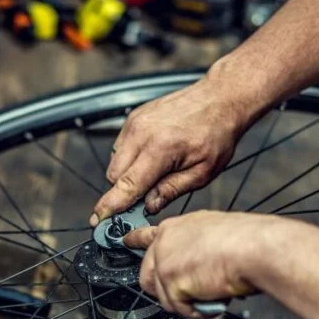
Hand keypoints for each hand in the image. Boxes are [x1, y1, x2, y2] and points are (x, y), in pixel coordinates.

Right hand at [89, 76, 260, 226]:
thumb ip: (171, 191)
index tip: (98, 220)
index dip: (111, 206)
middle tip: (147, 197)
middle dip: (125, 191)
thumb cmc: (216, 133)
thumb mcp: (202, 172)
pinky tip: (154, 156)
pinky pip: (120, 148)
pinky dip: (130, 159)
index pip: (127, 185)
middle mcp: (142, 133)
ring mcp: (135, 123)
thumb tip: (148, 207)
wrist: (220, 98)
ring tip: (157, 171)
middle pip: (114, 176)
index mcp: (161, 149)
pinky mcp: (133, 118)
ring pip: (114, 162)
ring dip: (127, 175)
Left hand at [124, 211, 267, 317]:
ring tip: (211, 292)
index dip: (135, 241)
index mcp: (176, 227)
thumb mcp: (213, 233)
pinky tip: (211, 299)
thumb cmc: (246, 241)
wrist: (254, 248)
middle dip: (168, 291)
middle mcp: (164, 242)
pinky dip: (196, 310)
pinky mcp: (169, 282)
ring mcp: (163, 262)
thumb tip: (193, 266)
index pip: (146, 235)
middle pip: (148, 276)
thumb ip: (194, 247)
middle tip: (192, 293)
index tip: (125, 241)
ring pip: (164, 297)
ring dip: (187, 302)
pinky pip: (178, 308)